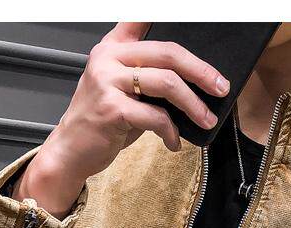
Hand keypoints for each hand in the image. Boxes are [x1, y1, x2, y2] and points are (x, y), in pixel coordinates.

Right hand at [14, 21, 229, 217]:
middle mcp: (109, 58)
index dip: (163, 12)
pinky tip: (173, 142)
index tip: (194, 10)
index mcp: (112, 48)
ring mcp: (108, 82)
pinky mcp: (112, 109)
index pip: (140, 19)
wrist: (70, 151)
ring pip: (166, 83)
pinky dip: (170, 131)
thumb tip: (192, 87)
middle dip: (201, 71)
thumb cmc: (100, 124)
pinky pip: (156, 116)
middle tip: (220, 87)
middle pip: (168, 53)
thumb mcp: (121, 92)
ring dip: (193, 104)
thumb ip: (147, 79)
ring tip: (206, 120)